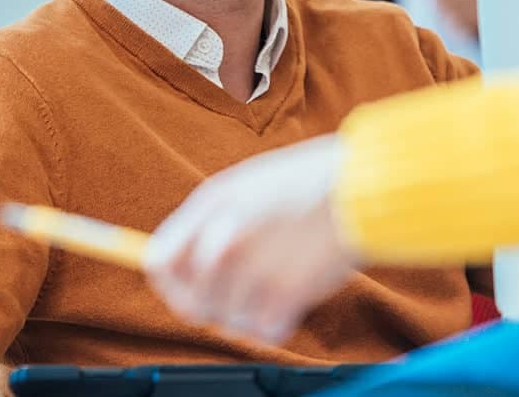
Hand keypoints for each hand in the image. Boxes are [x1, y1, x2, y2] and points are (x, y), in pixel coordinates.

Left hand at [144, 136, 359, 344]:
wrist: (358, 187)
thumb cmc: (302, 185)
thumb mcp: (241, 187)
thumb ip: (205, 223)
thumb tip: (174, 262)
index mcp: (209, 207)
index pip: (159, 263)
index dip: (169, 284)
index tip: (185, 289)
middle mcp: (223, 240)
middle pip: (191, 304)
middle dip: (209, 307)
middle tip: (234, 297)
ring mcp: (253, 269)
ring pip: (229, 323)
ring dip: (248, 315)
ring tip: (273, 286)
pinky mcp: (287, 295)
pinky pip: (265, 333)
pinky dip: (277, 324)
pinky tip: (291, 299)